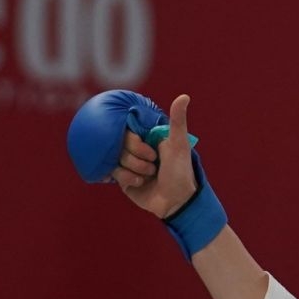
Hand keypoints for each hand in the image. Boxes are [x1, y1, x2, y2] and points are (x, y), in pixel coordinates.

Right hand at [111, 94, 196, 218]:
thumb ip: (178, 121)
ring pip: (116, 158)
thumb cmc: (181, 171)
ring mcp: (128, 162)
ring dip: (136, 169)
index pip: (127, 128)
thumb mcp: (179, 145)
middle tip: (154, 164)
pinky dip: (129, 179)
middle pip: (120, 143)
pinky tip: (141, 184)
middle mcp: (136, 147)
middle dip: (138, 157)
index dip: (135, 141)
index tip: (150, 150)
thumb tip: (184, 96)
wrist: (177, 202)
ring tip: (151, 176)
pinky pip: (114, 173)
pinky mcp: (122, 177)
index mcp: (147, 136)